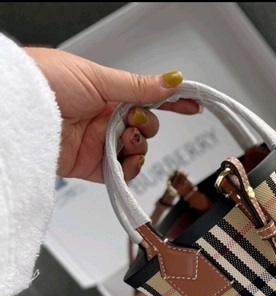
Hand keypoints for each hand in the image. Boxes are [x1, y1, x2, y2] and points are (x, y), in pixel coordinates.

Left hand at [24, 47, 200, 182]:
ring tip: (124, 138)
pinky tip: (126, 159)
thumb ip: (139, 86)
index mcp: (106, 92)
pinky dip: (129, 169)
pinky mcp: (90, 165)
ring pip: (136, 151)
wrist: (18, 109)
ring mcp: (98, 142)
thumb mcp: (98, 78)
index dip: (172, 102)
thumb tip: (172, 81)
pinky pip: (121, 173)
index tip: (194, 107)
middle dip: (148, 126)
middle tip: (135, 121)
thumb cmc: (45, 81)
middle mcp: (103, 117)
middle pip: (146, 128)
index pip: (148, 98)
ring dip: (138, 147)